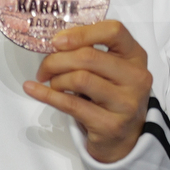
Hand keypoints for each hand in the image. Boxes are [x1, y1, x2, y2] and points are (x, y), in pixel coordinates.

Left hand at [24, 19, 152, 163]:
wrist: (125, 138)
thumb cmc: (112, 96)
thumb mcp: (111, 70)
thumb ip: (92, 52)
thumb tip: (56, 43)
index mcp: (135, 56)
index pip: (113, 31)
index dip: (82, 33)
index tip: (57, 41)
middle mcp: (136, 77)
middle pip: (88, 56)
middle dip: (57, 60)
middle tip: (44, 68)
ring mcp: (126, 102)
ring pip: (79, 79)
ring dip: (56, 79)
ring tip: (51, 83)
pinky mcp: (111, 124)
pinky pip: (71, 104)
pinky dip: (47, 95)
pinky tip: (33, 89)